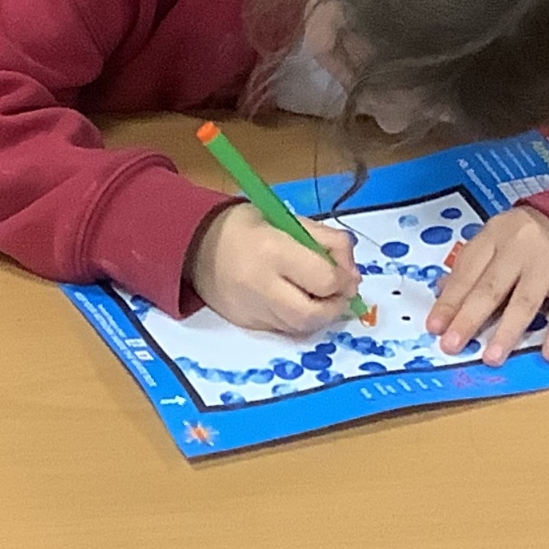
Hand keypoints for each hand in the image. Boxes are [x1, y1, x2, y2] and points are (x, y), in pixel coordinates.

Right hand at [188, 203, 360, 334]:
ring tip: (320, 296)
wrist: (196, 245)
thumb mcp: (290, 220)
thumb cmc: (248, 227)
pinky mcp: (246, 324)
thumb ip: (327, 242)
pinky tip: (296, 301)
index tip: (346, 273)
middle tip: (339, 293)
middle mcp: (261, 285)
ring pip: (300, 327)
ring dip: (319, 315)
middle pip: (312, 314)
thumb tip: (352, 274)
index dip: (344, 279)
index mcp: (273, 250)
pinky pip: (283, 329)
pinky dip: (298, 319)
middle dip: (335, 306)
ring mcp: (251, 309)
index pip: (324, 280)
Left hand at [426, 207, 548, 364]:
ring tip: (492, 357)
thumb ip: (466, 273)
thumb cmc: (516, 241)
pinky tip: (548, 353)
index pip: (467, 273)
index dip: (449, 302)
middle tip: (453, 345)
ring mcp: (548, 265)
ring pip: (525, 301)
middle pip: (492, 287)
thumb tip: (442, 306)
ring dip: (507, 332)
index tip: (435, 328)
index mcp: (493, 237)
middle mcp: (520, 249)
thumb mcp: (487, 245)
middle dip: (470, 318)